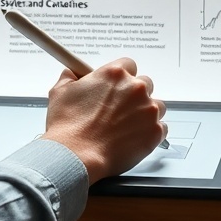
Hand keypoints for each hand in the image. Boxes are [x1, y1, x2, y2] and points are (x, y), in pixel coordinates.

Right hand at [40, 57, 166, 183]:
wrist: (76, 155)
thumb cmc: (68, 126)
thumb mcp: (60, 92)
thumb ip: (70, 77)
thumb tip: (71, 74)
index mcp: (114, 74)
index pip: (129, 65)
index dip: (122, 77)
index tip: (116, 86)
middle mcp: (135, 88)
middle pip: (145, 84)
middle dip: (134, 95)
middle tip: (119, 109)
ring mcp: (148, 110)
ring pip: (156, 106)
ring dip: (145, 113)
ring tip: (126, 126)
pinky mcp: (155, 131)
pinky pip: (161, 128)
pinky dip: (150, 132)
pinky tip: (134, 137)